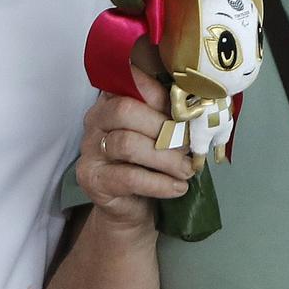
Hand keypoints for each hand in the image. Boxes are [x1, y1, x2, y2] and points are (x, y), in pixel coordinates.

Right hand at [76, 67, 193, 230]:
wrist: (130, 207)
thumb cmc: (149, 163)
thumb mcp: (161, 134)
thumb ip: (171, 116)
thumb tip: (198, 109)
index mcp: (113, 99)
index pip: (131, 82)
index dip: (161, 95)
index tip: (186, 112)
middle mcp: (96, 119)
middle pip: (125, 110)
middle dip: (165, 128)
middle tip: (189, 146)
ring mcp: (89, 149)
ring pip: (127, 144)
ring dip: (166, 158)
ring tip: (187, 170)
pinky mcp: (92, 178)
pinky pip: (129, 177)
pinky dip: (160, 183)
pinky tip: (178, 187)